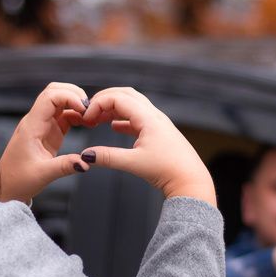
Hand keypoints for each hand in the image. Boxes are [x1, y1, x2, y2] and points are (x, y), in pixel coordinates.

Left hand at [0, 82, 90, 202]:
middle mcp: (36, 121)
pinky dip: (77, 115)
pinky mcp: (49, 132)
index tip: (84, 109)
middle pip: (55, 92)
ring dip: (77, 104)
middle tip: (91, 109)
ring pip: (60, 101)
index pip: (49, 97)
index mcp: (32, 126)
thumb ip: (65, 166)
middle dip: (74, 94)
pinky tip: (87, 124)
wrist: (7, 187)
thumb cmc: (18, 180)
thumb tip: (87, 161)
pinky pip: (65, 115)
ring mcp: (43, 125)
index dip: (69, 96)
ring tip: (92, 118)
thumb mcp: (43, 174)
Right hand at [79, 87, 215, 205]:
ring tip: (97, 119)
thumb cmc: (167, 171)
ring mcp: (158, 123)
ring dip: (114, 109)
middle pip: (126, 94)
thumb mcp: (134, 163)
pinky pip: (138, 119)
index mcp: (148, 118)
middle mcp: (154, 116)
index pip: (117, 98)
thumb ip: (108, 157)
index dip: (98, 105)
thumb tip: (85, 156)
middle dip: (105, 99)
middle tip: (89, 111)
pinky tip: (114, 127)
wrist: (191, 181)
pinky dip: (123, 119)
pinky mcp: (159, 134)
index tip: (86, 119)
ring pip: (132, 105)